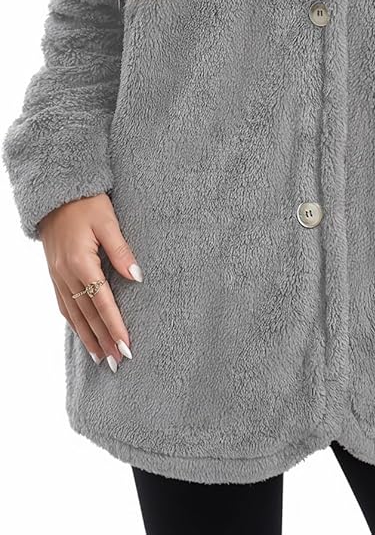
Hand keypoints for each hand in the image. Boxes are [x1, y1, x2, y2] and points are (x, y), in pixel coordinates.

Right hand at [38, 193, 141, 370]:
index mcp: (81, 262)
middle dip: (104, 340)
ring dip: (88, 338)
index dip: (115, 326)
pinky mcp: (55, 274)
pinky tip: (83, 335)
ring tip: (101, 358)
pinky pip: (64, 305)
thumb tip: (137, 277)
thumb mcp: (108, 221)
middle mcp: (66, 274)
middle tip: (118, 363)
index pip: (102, 302)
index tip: (128, 346)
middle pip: (88, 315)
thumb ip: (121, 250)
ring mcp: (58, 276)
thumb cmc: (87, 203)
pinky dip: (74, 324)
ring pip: (74, 315)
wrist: (56, 195)